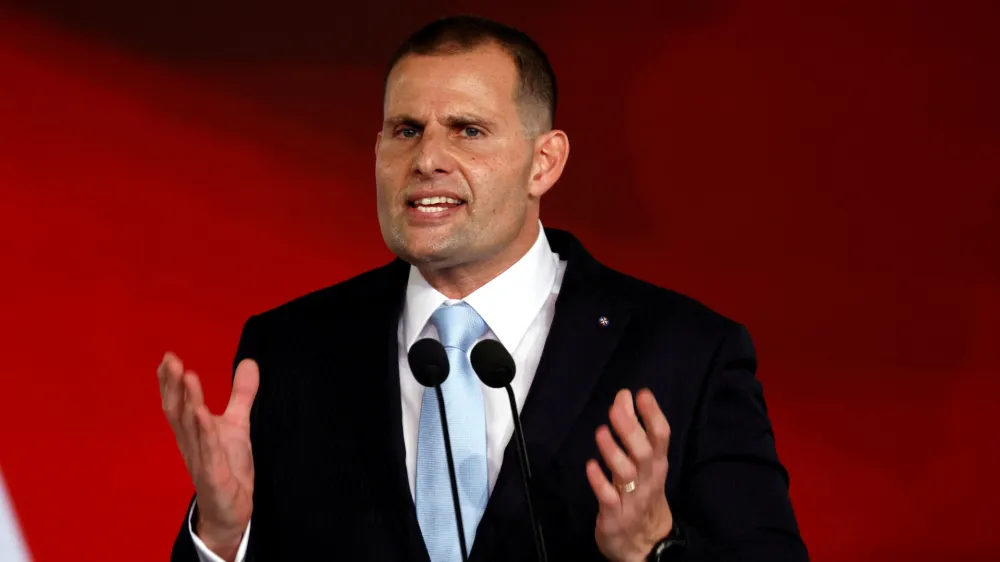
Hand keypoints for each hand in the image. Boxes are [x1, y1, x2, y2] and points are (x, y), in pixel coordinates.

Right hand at [158, 351, 258, 559]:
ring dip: (188, 402)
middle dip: (172, 386)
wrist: (230, 509)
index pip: (177, 403)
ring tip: (187, 376)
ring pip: (189, 428)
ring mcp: (200, 459)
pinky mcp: (213, 475)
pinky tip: (203, 413)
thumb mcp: (237, 425)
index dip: (170, 382)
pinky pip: (208, 451)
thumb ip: (241, 395)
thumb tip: (249, 362)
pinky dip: (205, 431)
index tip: (168, 357)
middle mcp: (190, 443)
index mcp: (191, 432)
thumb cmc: (227, 466)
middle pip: (177, 411)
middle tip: (170, 360)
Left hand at [586, 389, 672, 561]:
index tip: (641, 393)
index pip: (661, 437)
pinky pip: (608, 498)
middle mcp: (648, 480)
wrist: (644, 546)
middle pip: (644, 452)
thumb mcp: (645, 465)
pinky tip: (590, 466)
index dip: (653, 415)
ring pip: (626, 474)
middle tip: (616, 408)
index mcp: (657, 465)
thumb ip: (635, 432)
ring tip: (601, 432)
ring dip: (614, 452)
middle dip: (631, 429)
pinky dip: (599, 482)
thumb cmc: (642, 495)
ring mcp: (632, 499)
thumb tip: (624, 398)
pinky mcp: (615, 516)